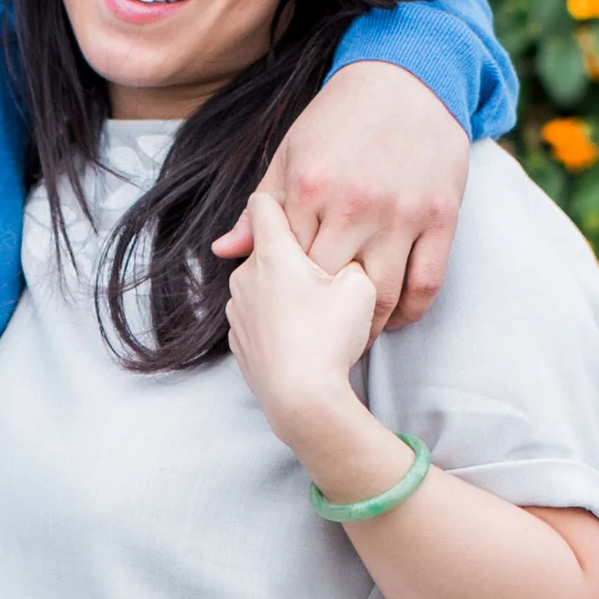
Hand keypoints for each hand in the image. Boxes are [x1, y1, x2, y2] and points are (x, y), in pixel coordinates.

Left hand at [214, 59, 470, 332]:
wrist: (408, 76)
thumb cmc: (340, 117)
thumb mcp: (291, 154)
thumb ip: (263, 210)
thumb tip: (225, 252)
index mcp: (310, 188)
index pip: (291, 265)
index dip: (289, 295)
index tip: (289, 315)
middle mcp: (355, 204)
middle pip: (332, 288)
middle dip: (324, 319)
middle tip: (320, 338)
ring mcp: (402, 212)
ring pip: (383, 296)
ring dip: (370, 325)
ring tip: (357, 333)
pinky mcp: (442, 216)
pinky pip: (427, 283)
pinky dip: (412, 312)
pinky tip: (397, 316)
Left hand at [225, 194, 387, 463]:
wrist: (302, 401)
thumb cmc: (331, 339)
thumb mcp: (361, 287)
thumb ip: (349, 257)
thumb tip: (342, 252)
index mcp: (273, 252)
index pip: (265, 201)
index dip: (284, 196)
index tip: (304, 203)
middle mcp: (246, 275)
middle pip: (268, 245)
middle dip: (295, 251)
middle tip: (328, 271)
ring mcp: (238, 308)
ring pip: (262, 280)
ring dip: (286, 285)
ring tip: (319, 309)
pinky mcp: (239, 337)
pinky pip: (258, 313)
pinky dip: (278, 315)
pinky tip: (304, 332)